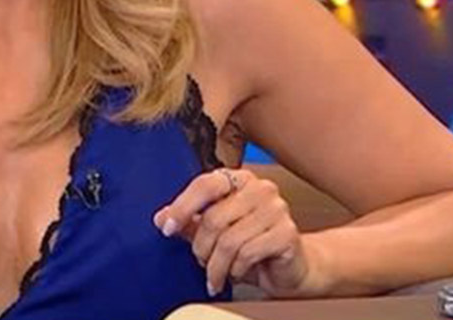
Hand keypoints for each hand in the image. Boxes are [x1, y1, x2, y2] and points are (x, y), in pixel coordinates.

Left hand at [153, 168, 323, 298]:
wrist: (290, 266)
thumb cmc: (251, 245)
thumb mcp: (215, 232)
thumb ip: (189, 222)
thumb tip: (161, 218)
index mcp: (239, 179)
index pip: (204, 184)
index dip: (182, 207)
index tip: (166, 228)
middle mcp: (260, 188)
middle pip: (214, 217)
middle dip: (200, 247)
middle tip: (200, 261)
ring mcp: (277, 209)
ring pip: (229, 240)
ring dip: (216, 264)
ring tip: (215, 274)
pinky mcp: (287, 233)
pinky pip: (247, 253)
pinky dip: (235, 269)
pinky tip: (235, 273)